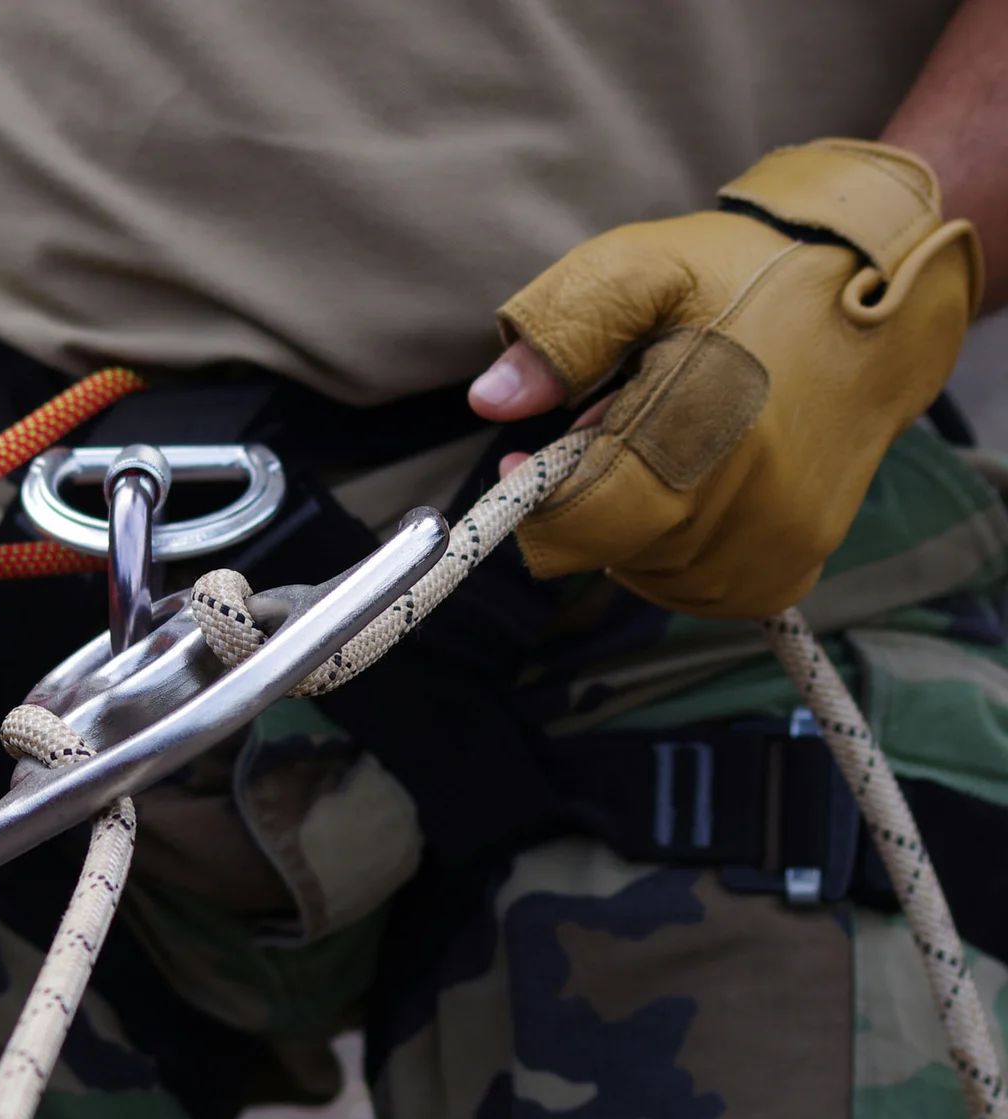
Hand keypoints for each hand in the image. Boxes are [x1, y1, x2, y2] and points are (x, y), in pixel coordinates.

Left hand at [468, 139, 981, 617]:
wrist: (888, 284)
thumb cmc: (751, 271)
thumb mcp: (643, 268)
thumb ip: (563, 332)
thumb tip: (492, 401)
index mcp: (699, 429)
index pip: (579, 525)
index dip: (536, 498)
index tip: (532, 454)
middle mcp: (745, 502)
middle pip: (607, 550)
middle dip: (592, 497)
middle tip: (620, 427)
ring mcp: (776, 540)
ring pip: (648, 574)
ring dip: (633, 524)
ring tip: (670, 447)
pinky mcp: (797, 560)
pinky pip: (699, 588)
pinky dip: (676, 551)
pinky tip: (694, 488)